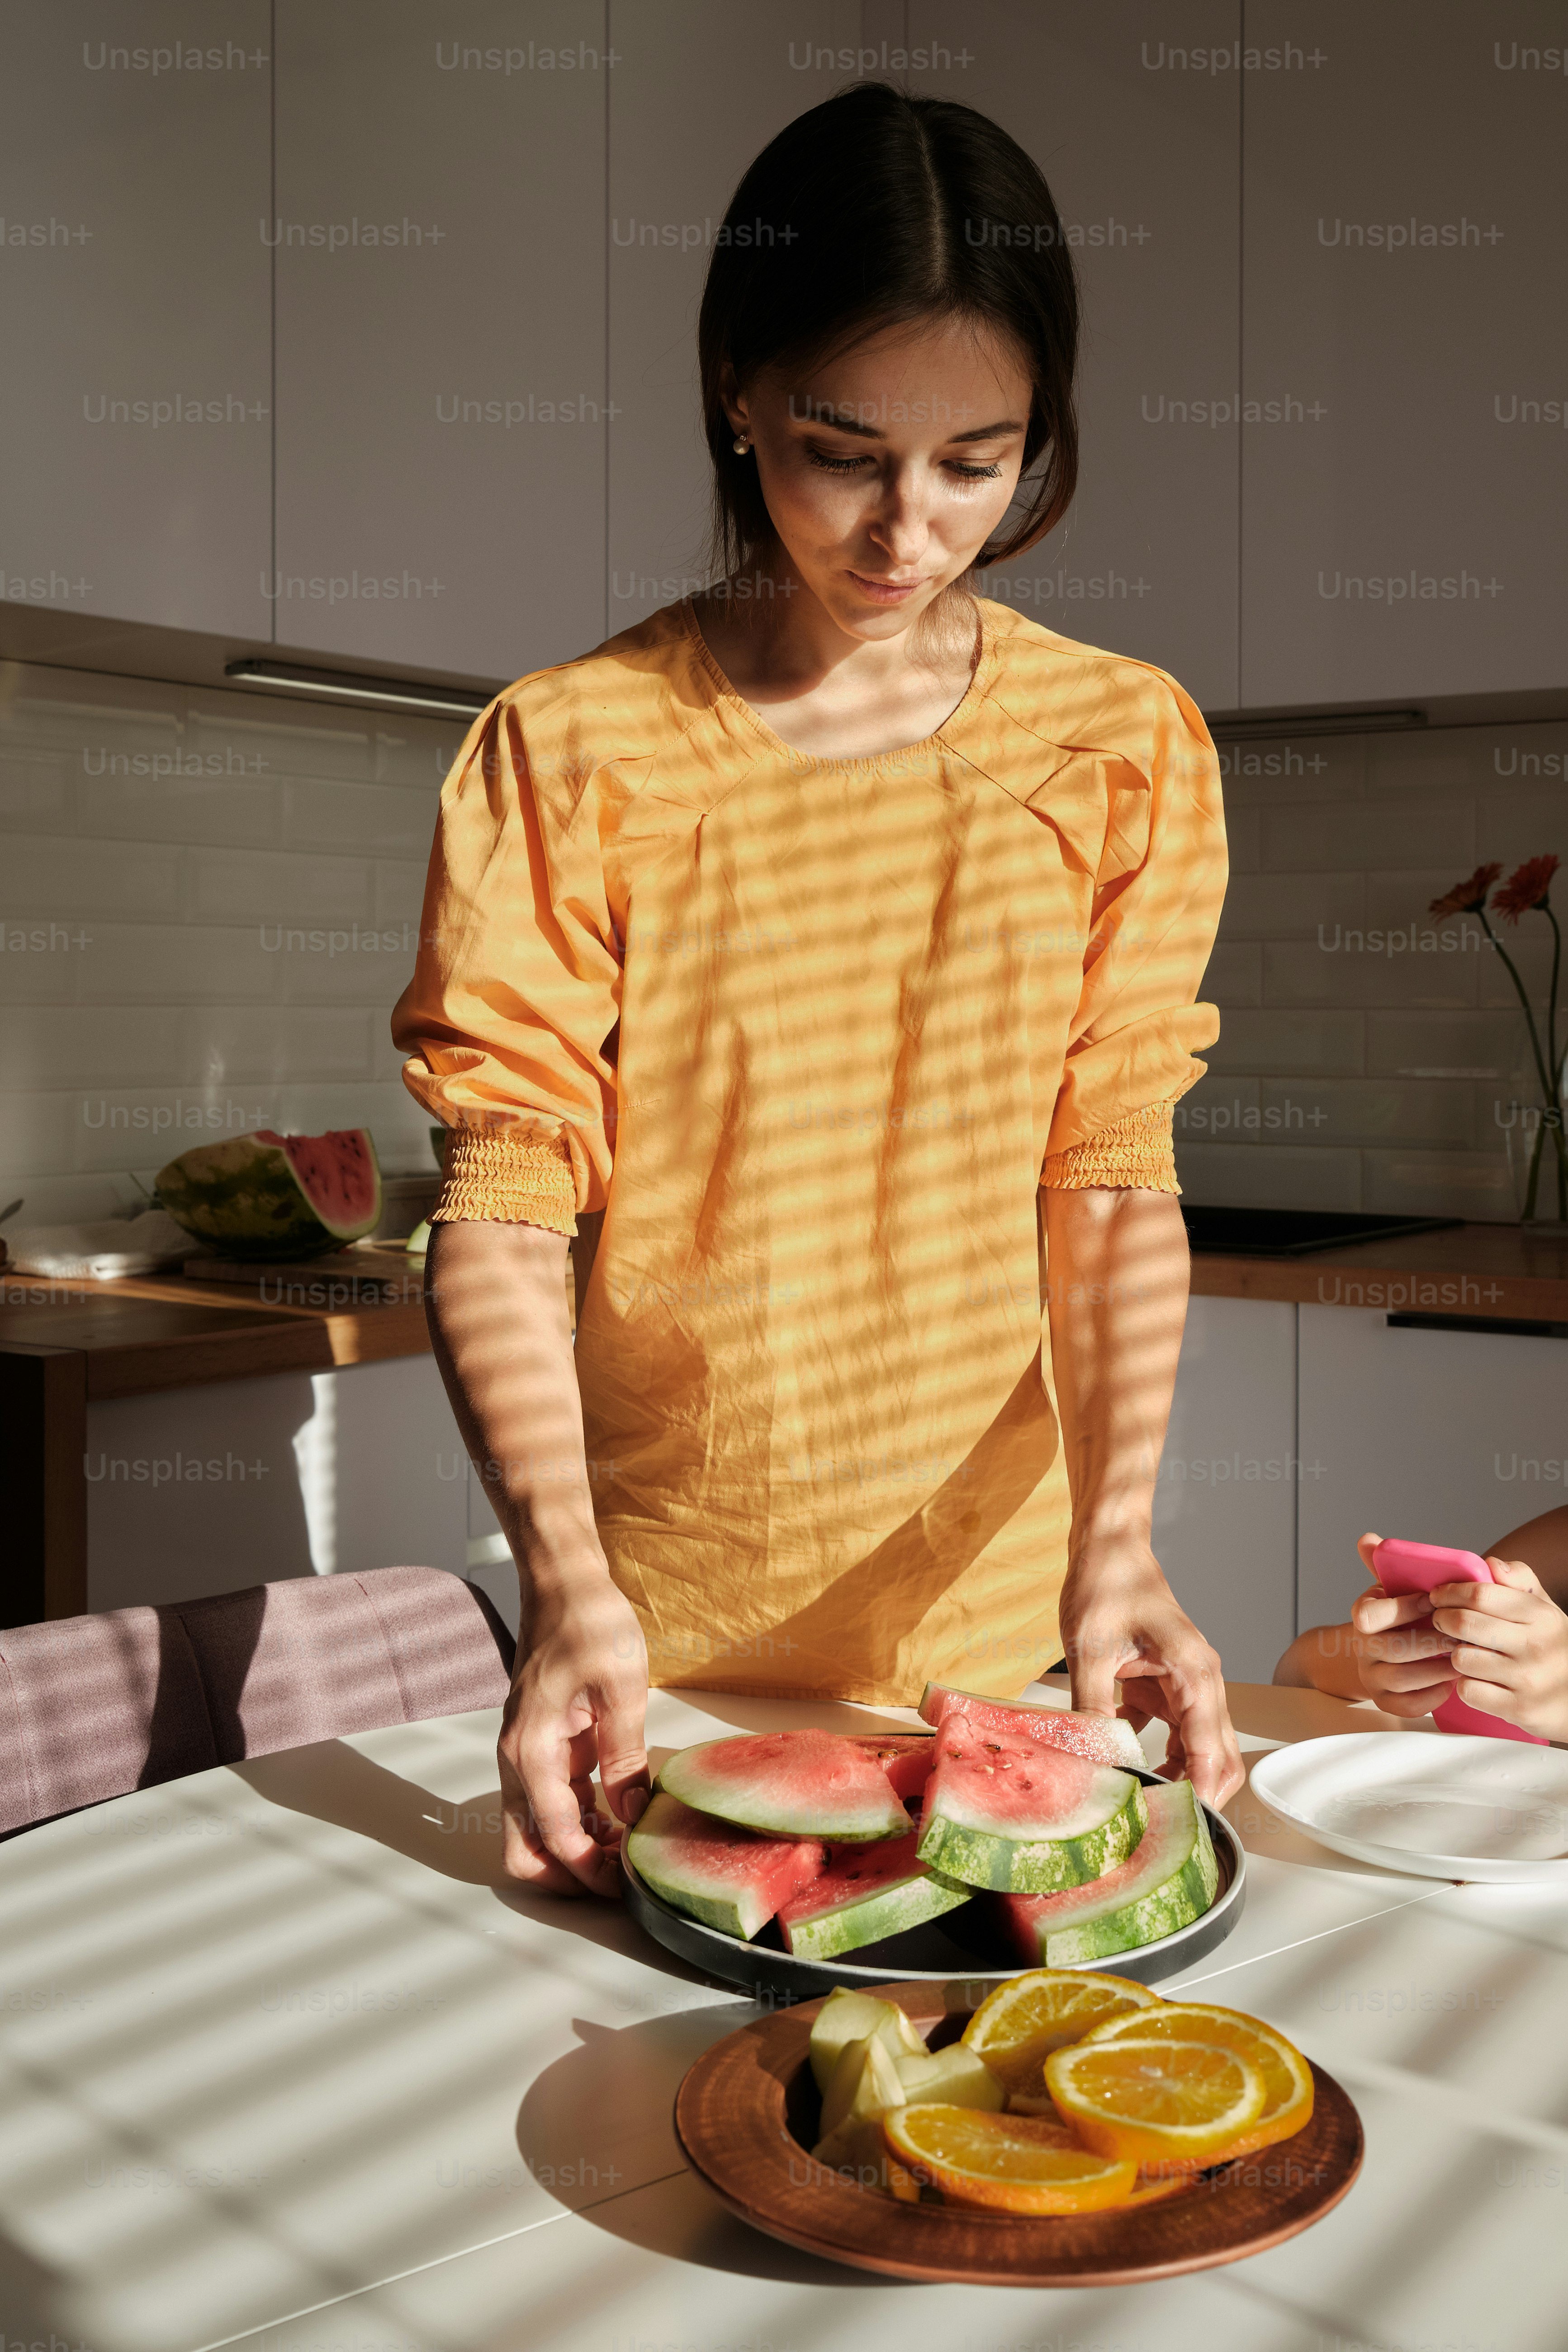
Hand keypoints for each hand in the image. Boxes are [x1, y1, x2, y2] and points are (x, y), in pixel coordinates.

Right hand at [497, 1570, 650, 1895]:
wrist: (564, 1581)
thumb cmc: (588, 1621)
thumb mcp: (621, 1687)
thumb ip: (624, 1756)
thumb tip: (632, 1815)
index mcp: (531, 1749)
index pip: (553, 1834)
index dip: (589, 1870)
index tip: (627, 1883)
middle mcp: (518, 1758)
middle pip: (523, 1848)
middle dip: (565, 1876)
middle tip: (617, 1878)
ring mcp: (528, 1753)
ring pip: (534, 1829)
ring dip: (572, 1850)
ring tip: (625, 1850)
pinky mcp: (545, 1745)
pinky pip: (551, 1800)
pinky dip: (577, 1821)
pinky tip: (617, 1818)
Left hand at [1059, 1536, 1243, 1805]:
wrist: (1108, 1544)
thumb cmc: (1108, 1582)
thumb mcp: (1091, 1648)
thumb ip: (1091, 1707)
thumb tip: (1089, 1759)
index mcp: (1195, 1675)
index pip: (1210, 1754)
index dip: (1198, 1796)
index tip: (1177, 1828)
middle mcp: (1200, 1683)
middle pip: (1217, 1758)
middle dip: (1197, 1796)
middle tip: (1159, 1827)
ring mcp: (1185, 1684)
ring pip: (1194, 1747)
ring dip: (1173, 1776)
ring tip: (1137, 1804)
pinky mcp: (1164, 1682)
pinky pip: (1168, 1730)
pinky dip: (1150, 1751)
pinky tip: (1116, 1763)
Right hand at [1351, 1529, 1461, 1717]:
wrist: (1386, 1652)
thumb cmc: (1405, 1615)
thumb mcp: (1397, 1587)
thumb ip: (1390, 1563)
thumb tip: (1369, 1539)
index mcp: (1364, 1614)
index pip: (1368, 1614)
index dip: (1401, 1607)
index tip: (1434, 1600)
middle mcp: (1363, 1647)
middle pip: (1391, 1648)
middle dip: (1431, 1641)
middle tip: (1463, 1635)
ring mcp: (1372, 1676)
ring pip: (1402, 1677)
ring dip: (1438, 1668)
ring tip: (1465, 1657)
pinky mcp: (1386, 1701)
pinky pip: (1408, 1704)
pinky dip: (1433, 1695)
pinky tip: (1452, 1682)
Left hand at [1432, 1557, 1567, 1741]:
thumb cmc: (1552, 1648)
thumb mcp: (1545, 1609)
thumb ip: (1520, 1580)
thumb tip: (1491, 1564)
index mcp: (1541, 1615)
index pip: (1480, 1594)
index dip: (1450, 1592)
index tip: (1438, 1596)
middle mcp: (1536, 1646)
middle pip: (1464, 1624)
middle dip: (1442, 1619)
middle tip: (1442, 1621)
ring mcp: (1528, 1680)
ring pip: (1461, 1658)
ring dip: (1456, 1655)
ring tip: (1466, 1653)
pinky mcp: (1518, 1709)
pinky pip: (1467, 1690)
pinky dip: (1466, 1684)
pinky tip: (1478, 1679)